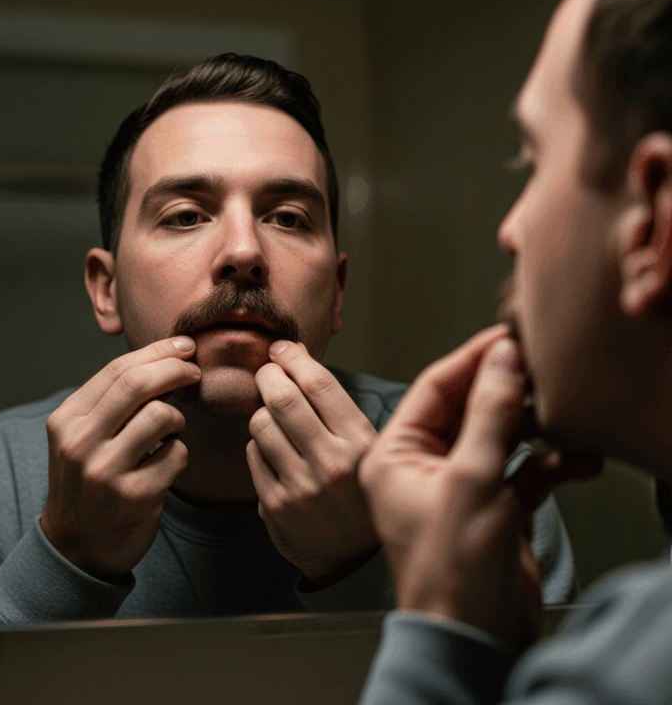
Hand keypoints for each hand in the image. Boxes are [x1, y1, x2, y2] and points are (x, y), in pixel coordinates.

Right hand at [40, 337, 200, 582]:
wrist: (77, 547)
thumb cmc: (89, 481)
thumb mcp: (82, 437)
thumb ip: (113, 402)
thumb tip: (166, 359)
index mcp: (66, 420)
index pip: (116, 370)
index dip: (157, 352)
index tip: (184, 347)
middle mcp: (80, 443)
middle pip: (138, 384)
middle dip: (176, 369)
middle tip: (195, 371)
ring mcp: (105, 472)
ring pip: (163, 416)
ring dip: (178, 419)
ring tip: (169, 433)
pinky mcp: (135, 496)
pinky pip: (177, 454)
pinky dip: (180, 453)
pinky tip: (165, 465)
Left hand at [247, 341, 379, 586]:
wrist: (353, 558)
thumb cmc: (360, 488)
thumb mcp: (368, 445)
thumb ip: (335, 405)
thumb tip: (294, 355)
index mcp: (360, 442)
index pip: (318, 383)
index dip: (293, 357)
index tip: (282, 348)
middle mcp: (331, 463)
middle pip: (281, 397)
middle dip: (268, 375)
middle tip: (268, 371)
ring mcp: (301, 487)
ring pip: (260, 423)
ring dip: (262, 412)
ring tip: (275, 417)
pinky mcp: (275, 506)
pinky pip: (252, 455)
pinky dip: (258, 445)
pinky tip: (274, 450)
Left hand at [359, 325, 600, 648]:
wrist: (475, 639)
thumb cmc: (452, 571)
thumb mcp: (472, 480)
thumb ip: (489, 415)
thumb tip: (501, 359)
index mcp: (396, 453)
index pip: (434, 389)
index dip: (472, 359)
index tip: (507, 338)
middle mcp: (423, 465)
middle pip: (467, 408)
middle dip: (505, 390)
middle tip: (541, 367)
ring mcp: (459, 485)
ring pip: (498, 436)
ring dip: (533, 427)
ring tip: (563, 413)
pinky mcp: (492, 506)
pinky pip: (522, 470)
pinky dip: (550, 464)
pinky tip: (580, 461)